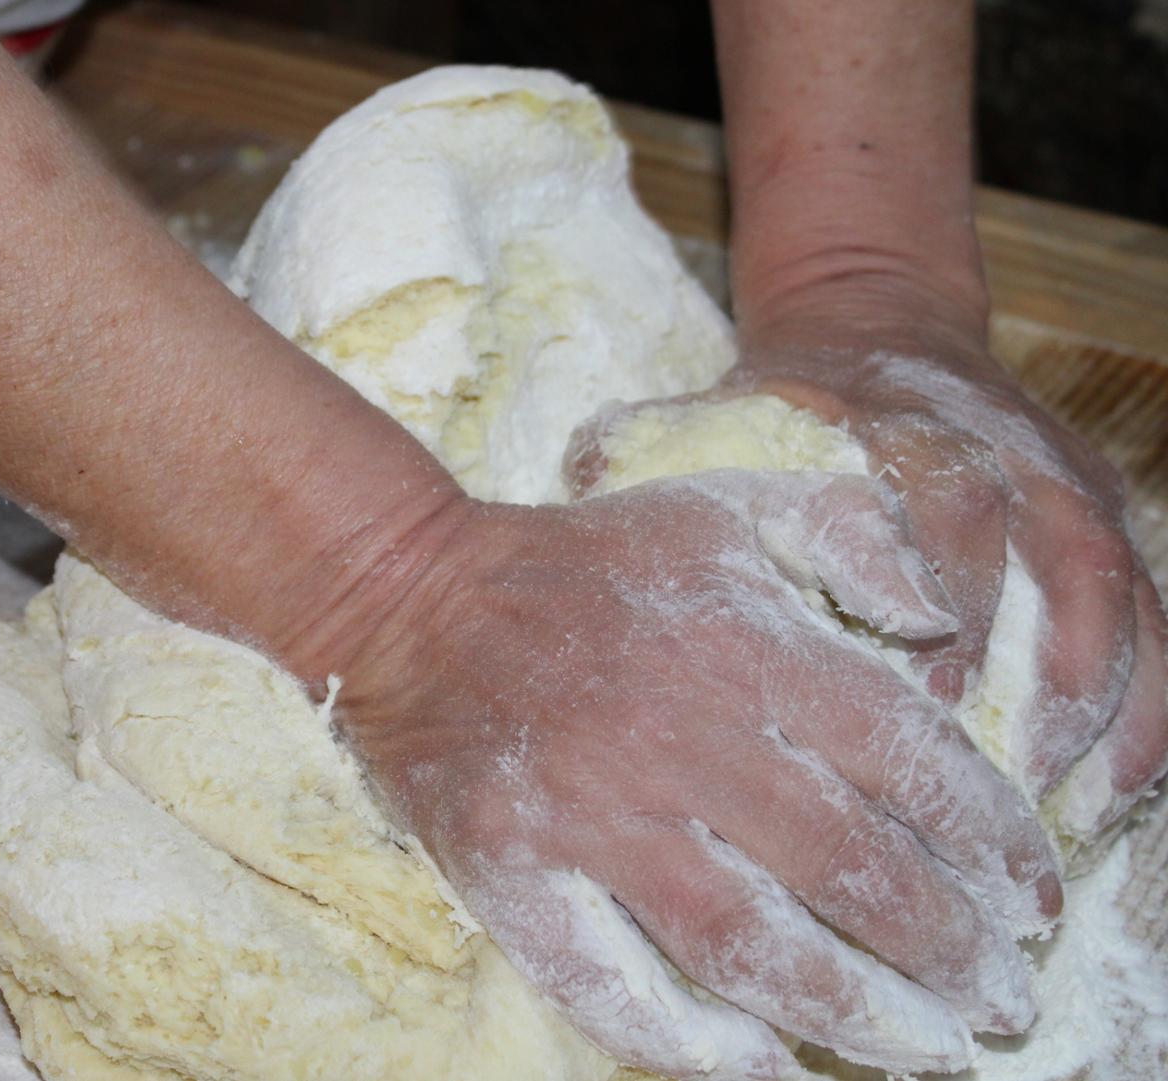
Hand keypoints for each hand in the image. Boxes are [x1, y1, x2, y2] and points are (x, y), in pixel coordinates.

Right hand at [296, 477, 1060, 1078]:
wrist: (410, 597)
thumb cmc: (582, 561)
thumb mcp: (725, 506)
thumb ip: (850, 535)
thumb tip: (940, 617)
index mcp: (748, 650)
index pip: (911, 765)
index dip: (994, 846)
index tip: (1032, 903)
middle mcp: (683, 743)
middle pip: (853, 873)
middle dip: (952, 951)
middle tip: (1001, 999)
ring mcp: (593, 820)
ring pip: (752, 946)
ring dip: (857, 1014)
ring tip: (929, 1053)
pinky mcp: (513, 876)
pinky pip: (608, 983)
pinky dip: (689, 1042)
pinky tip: (761, 1066)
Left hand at [688, 312, 1167, 838]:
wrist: (874, 325)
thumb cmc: (776, 406)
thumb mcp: (713, 411)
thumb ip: (655, 440)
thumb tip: (588, 471)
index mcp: (893, 422)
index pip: (934, 493)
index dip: (936, 580)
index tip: (914, 667)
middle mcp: (994, 448)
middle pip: (1040, 550)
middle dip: (1022, 665)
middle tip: (980, 775)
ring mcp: (1061, 487)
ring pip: (1110, 594)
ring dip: (1095, 706)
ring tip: (1055, 811)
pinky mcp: (1103, 524)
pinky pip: (1154, 622)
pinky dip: (1144, 707)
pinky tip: (1111, 793)